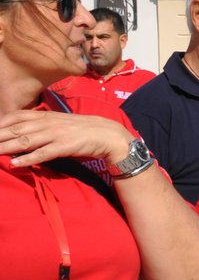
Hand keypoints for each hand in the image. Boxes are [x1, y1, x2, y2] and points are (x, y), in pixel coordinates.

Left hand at [0, 110, 132, 169]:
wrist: (107, 134)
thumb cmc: (82, 130)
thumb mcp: (59, 123)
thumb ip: (41, 126)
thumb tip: (24, 133)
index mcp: (45, 115)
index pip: (16, 116)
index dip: (0, 123)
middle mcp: (47, 123)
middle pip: (15, 129)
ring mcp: (55, 134)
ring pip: (24, 141)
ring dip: (5, 148)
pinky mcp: (64, 146)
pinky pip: (42, 153)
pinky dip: (27, 159)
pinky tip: (14, 164)